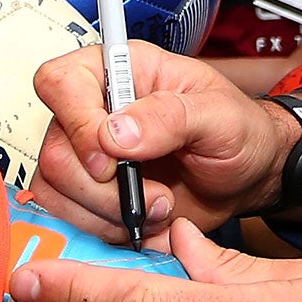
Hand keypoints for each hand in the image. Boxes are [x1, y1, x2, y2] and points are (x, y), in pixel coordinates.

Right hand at [31, 43, 301, 248]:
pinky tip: (144, 222)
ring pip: (55, 190)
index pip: (61, 82)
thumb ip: (170, 116)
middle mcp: (93, 110)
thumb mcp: (220, 115)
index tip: (110, 158)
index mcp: (122, 71)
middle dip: (104, 188)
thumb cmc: (239, 132)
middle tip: (156, 194)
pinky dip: (105, 230)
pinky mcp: (88, 195)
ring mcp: (86, 155)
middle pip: (54, 150)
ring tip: (159, 207)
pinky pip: (68, 218)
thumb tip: (115, 132)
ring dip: (108, 213)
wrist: (247, 179)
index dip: (76, 123)